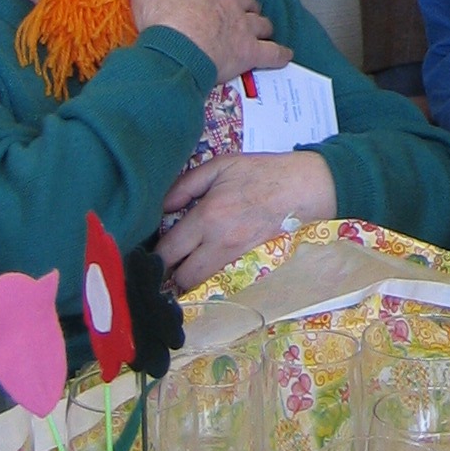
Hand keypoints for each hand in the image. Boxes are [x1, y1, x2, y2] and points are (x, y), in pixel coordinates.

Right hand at [117, 0, 290, 82]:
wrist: (176, 53)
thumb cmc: (162, 19)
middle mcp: (230, 2)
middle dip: (246, 0)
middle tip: (244, 4)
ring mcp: (242, 28)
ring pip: (260, 22)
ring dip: (262, 23)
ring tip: (262, 27)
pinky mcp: (249, 52)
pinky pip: (272, 52)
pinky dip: (279, 53)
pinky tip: (284, 54)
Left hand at [154, 151, 335, 293]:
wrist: (302, 188)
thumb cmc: (260, 173)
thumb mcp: (220, 166)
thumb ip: (185, 185)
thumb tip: (160, 207)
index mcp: (207, 216)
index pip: (169, 251)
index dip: (154, 257)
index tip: (148, 253)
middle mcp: (218, 242)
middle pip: (182, 277)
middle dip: (169, 274)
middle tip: (164, 264)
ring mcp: (235, 256)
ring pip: (200, 284)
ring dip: (188, 278)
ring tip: (183, 266)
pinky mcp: (249, 262)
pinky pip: (219, 279)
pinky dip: (208, 277)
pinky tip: (205, 265)